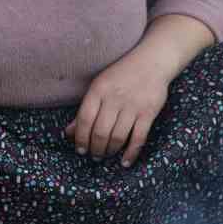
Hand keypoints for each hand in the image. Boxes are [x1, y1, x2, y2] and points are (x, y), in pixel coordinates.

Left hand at [64, 47, 170, 166]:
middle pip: (100, 132)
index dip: (80, 138)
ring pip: (118, 137)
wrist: (152, 61)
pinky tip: (124, 162)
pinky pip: (138, 138)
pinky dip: (131, 153)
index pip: (85, 119)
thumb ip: (85, 109)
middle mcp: (115, 98)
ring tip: (106, 155)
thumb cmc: (122, 75)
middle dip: (95, 148)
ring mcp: (133, 106)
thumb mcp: (99, 86)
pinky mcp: (148, 112)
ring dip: (110, 150)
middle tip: (94, 155)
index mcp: (99, 90)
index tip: (80, 149)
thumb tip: (69, 132)